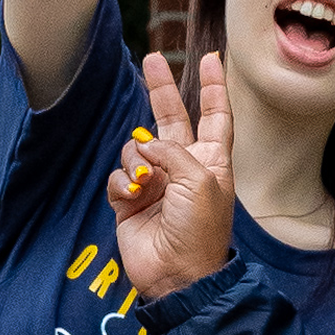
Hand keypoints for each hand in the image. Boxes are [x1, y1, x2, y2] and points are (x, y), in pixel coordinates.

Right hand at [109, 49, 236, 301]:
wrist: (176, 275)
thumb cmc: (200, 230)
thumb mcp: (200, 181)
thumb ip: (173, 151)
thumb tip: (144, 144)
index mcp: (211, 161)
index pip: (215, 115)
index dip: (213, 87)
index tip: (209, 59)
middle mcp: (183, 167)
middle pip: (171, 118)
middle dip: (161, 89)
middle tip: (151, 60)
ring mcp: (156, 183)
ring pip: (136, 149)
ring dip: (137, 162)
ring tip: (146, 185)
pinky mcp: (130, 201)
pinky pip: (119, 176)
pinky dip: (123, 184)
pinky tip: (132, 198)